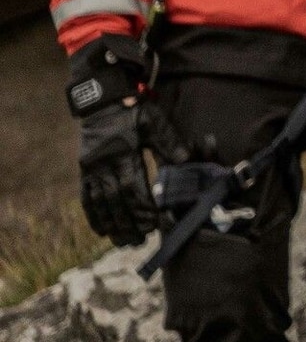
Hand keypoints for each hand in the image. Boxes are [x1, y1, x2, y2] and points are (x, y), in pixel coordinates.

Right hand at [67, 35, 156, 246]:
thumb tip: (186, 161)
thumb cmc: (134, 110)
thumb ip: (169, 142)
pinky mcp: (84, 170)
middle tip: (140, 240)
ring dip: (112, 225)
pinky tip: (102, 230)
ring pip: (100, 203)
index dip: (143, 206)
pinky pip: (86, 197)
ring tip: (124, 241)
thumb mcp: (154, 121)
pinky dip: (94, 215)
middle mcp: (103, 164)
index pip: (133, 186)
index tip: (154, 221)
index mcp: (123, 152)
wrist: (103, 100)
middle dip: (128, 222)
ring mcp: (91, 169)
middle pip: (115, 200)